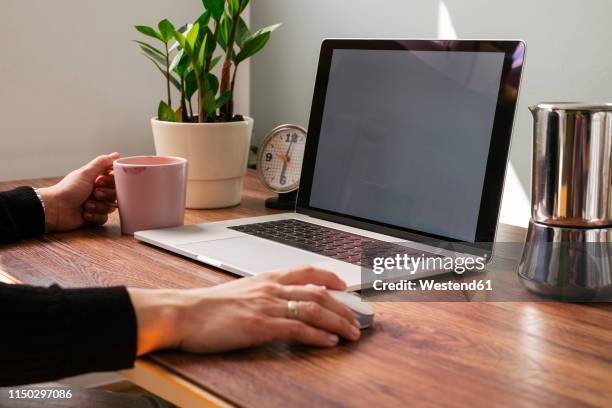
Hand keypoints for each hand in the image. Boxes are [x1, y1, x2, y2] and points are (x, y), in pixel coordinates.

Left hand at [38, 153, 119, 231]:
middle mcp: (97, 191)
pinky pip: (104, 218)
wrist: (55, 208)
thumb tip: (116, 154)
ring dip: (98, 206)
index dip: (111, 181)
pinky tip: (84, 213)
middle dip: (105, 195)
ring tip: (86, 205)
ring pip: (110, 207)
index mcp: (96, 180)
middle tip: (94, 193)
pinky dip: (95, 216)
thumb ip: (102, 162)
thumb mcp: (86, 173)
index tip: (100, 181)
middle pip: (115, 194)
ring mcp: (96, 205)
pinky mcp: (94, 217)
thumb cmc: (68, 189)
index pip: (115, 180)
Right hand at [129, 267, 361, 354]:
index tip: (345, 285)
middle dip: (343, 307)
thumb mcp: (241, 291)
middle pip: (318, 293)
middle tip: (357, 320)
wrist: (184, 313)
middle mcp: (271, 289)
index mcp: (267, 278)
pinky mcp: (260, 326)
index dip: (330, 277)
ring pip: (313, 310)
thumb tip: (281, 303)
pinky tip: (329, 341)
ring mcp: (266, 306)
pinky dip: (317, 335)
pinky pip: (297, 329)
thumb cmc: (208, 306)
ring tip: (351, 333)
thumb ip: (264, 294)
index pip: (307, 271)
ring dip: (337, 322)